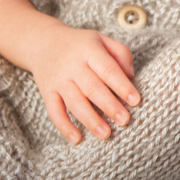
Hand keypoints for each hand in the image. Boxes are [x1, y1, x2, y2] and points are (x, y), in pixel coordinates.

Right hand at [26, 21, 139, 143]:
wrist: (43, 42)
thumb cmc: (80, 44)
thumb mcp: (101, 40)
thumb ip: (121, 53)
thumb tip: (131, 76)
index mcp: (89, 51)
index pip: (108, 69)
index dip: (122, 86)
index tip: (136, 100)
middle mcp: (73, 66)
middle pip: (92, 88)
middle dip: (109, 105)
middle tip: (124, 120)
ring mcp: (59, 80)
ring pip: (74, 102)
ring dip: (90, 120)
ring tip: (105, 134)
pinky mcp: (47, 92)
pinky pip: (54, 112)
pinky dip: (64, 126)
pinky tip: (77, 139)